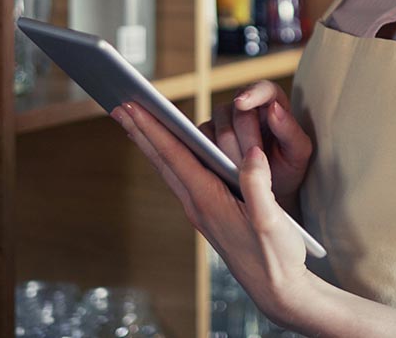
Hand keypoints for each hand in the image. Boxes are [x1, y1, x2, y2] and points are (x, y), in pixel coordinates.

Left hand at [112, 102, 319, 330]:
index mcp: (209, 200)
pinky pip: (181, 177)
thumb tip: (251, 153)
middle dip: (141, 131)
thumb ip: (258, 186)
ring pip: (168, 169)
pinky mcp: (209, 212)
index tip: (132, 107)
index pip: (175, 157)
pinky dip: (169, 157)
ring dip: (151, 143)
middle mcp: (198, 204)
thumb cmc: (275, 255)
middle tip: (119, 106)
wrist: (276, 288)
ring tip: (136, 121)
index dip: (153, 129)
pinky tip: (169, 151)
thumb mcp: (270, 221)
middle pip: (162, 160)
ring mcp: (201, 209)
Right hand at [200, 80, 312, 214]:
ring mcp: (222, 121)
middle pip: (237, 114)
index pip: (262, 89)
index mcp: (272, 102)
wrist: (268, 191)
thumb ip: (290, 130)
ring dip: (230, 153)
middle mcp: (244, 107)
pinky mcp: (204, 137)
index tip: (241, 103)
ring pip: (217, 130)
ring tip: (245, 170)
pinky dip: (212, 158)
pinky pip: (200, 143)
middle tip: (257, 162)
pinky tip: (224, 171)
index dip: (251, 94)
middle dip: (247, 141)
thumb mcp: (298, 153)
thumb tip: (274, 108)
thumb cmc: (287, 167)